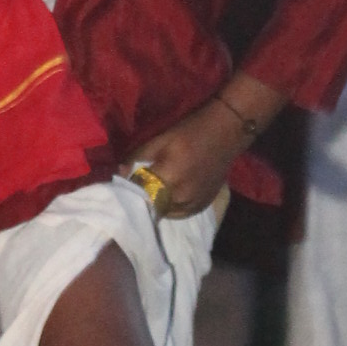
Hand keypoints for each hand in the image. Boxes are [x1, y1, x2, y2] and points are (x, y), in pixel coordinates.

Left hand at [128, 101, 245, 221]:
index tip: (122, 185)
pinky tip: (169, 195)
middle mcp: (181, 196)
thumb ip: (137, 157)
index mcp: (168, 177)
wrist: (227, 131)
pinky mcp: (203, 206)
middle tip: (137, 187)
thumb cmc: (190, 130)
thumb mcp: (160, 139)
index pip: (138, 193)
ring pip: (165, 213)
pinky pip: (179, 214)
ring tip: (154, 191)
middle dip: (142, 198)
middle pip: (151, 206)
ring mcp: (194, 204)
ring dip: (157, 204)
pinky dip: (171, 207)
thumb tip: (119, 173)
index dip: (128, 190)